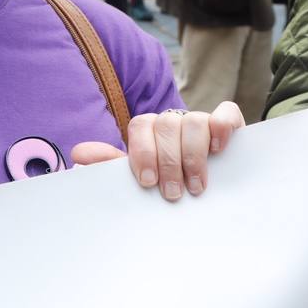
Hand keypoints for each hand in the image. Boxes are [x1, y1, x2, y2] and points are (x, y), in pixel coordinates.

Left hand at [71, 102, 244, 201]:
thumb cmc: (167, 181)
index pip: (140, 127)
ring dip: (194, 155)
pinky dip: (222, 127)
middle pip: (166, 125)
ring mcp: (201, 120)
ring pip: (194, 121)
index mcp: (148, 129)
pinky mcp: (229, 123)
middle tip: (173, 194)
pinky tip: (219, 149)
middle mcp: (173, 120)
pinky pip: (226, 112)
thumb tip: (78, 154)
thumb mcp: (141, 175)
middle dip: (169, 162)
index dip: (142, 152)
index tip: (148, 181)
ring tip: (197, 186)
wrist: (208, 187)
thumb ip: (112, 164)